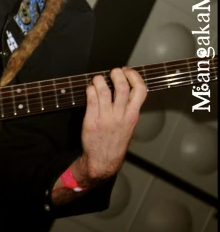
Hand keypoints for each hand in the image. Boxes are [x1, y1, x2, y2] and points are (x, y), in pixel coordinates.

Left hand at [74, 67, 147, 183]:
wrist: (103, 160)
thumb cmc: (116, 141)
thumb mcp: (129, 125)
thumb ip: (129, 108)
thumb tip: (124, 86)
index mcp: (132, 115)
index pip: (140, 90)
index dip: (135, 76)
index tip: (127, 71)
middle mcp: (120, 116)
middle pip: (122, 87)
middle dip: (117, 74)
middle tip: (112, 72)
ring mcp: (106, 118)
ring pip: (104, 91)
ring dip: (100, 80)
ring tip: (98, 79)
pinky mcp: (91, 121)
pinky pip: (91, 99)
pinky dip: (90, 89)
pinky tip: (90, 89)